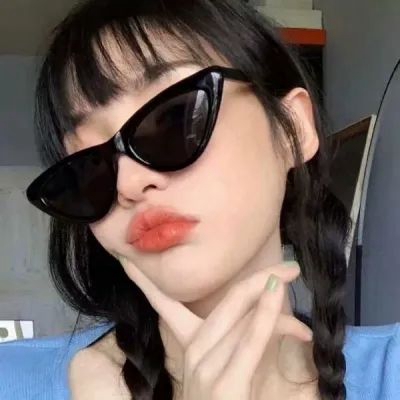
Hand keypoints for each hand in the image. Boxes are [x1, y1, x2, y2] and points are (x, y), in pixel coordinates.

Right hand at [118, 256, 311, 398]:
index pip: (162, 304)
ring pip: (239, 315)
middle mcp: (193, 352)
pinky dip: (265, 313)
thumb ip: (248, 335)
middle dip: (258, 277)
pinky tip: (277, 291)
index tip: (127, 257)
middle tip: (288, 265)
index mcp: (191, 345)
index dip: (144, 280)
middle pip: (227, 300)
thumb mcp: (233, 363)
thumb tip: (275, 310)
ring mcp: (205, 368)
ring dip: (273, 294)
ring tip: (292, 273)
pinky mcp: (224, 386)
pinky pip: (247, 341)